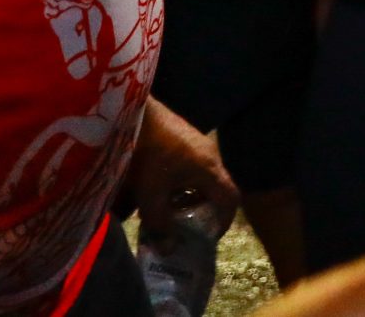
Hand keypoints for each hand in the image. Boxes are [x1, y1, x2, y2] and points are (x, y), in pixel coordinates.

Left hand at [123, 98, 238, 232]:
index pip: (231, 199)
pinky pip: (190, 165)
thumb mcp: (151, 196)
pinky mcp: (183, 137)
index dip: (223, 221)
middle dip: (202, 210)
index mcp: (210, 171)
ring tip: (167, 208)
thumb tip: (168, 251)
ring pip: (201, 177)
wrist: (134, 114)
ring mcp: (198, 144)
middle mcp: (210, 156)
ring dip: (189, 195)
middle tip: (185, 226)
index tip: (206, 237)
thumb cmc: (147, 155)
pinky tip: (156, 186)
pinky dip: (180, 181)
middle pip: (217, 188)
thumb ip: (160, 225)